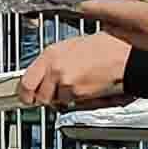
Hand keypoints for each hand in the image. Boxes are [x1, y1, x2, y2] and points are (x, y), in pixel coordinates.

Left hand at [15, 33, 130, 108]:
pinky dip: (75, 99)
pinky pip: (70, 102)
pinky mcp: (79, 94)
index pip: (26, 82)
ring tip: (76, 83)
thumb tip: (41, 74)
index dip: (25, 93)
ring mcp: (66, 83)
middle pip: (40, 96)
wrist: (123, 55)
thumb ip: (51, 61)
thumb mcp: (69, 46)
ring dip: (62, 97)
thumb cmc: (102, 47)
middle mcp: (55, 70)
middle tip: (53, 91)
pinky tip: (85, 85)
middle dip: (45, 97)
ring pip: (56, 101)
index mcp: (50, 55)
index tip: (25, 96)